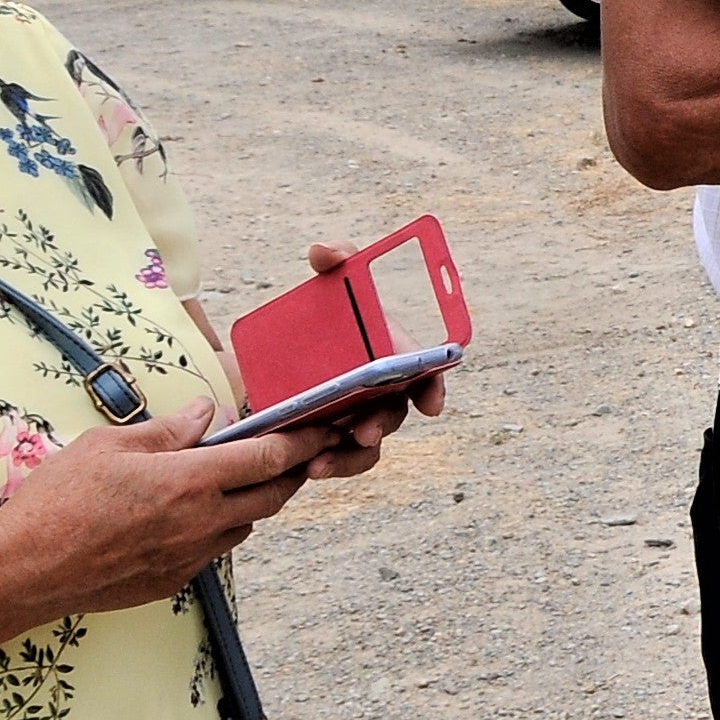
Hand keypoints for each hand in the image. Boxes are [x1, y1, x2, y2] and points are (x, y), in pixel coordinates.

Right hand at [0, 408, 338, 613]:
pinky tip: (198, 514)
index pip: (270, 458)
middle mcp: (201, 522)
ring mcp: (189, 556)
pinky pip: (214, 550)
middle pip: (273, 496)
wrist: (25, 570)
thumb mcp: (107, 446)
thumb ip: (166, 431)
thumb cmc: (58, 502)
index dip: (305, 441)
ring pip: (247, 525)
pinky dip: (220, 528)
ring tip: (242, 479)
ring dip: (255, 502)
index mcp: (190, 482)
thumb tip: (205, 413)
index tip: (325, 428)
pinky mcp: (173, 581)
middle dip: (293, 471)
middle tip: (296, 452)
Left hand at [289, 239, 448, 479]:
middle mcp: (383, 388)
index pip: (426, 371)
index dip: (434, 388)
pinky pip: (342, 458)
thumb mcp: (330, 283)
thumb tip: (325, 253)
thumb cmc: (326, 314)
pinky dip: (331, 464)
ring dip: (352, 456)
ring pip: (369, 444)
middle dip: (382, 425)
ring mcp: (359, 414)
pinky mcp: (333, 435)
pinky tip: (309, 466)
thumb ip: (336, 259)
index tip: (431, 404)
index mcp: (394, 352)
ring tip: (323, 462)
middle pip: (394, 413)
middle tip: (362, 431)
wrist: (285, 350)